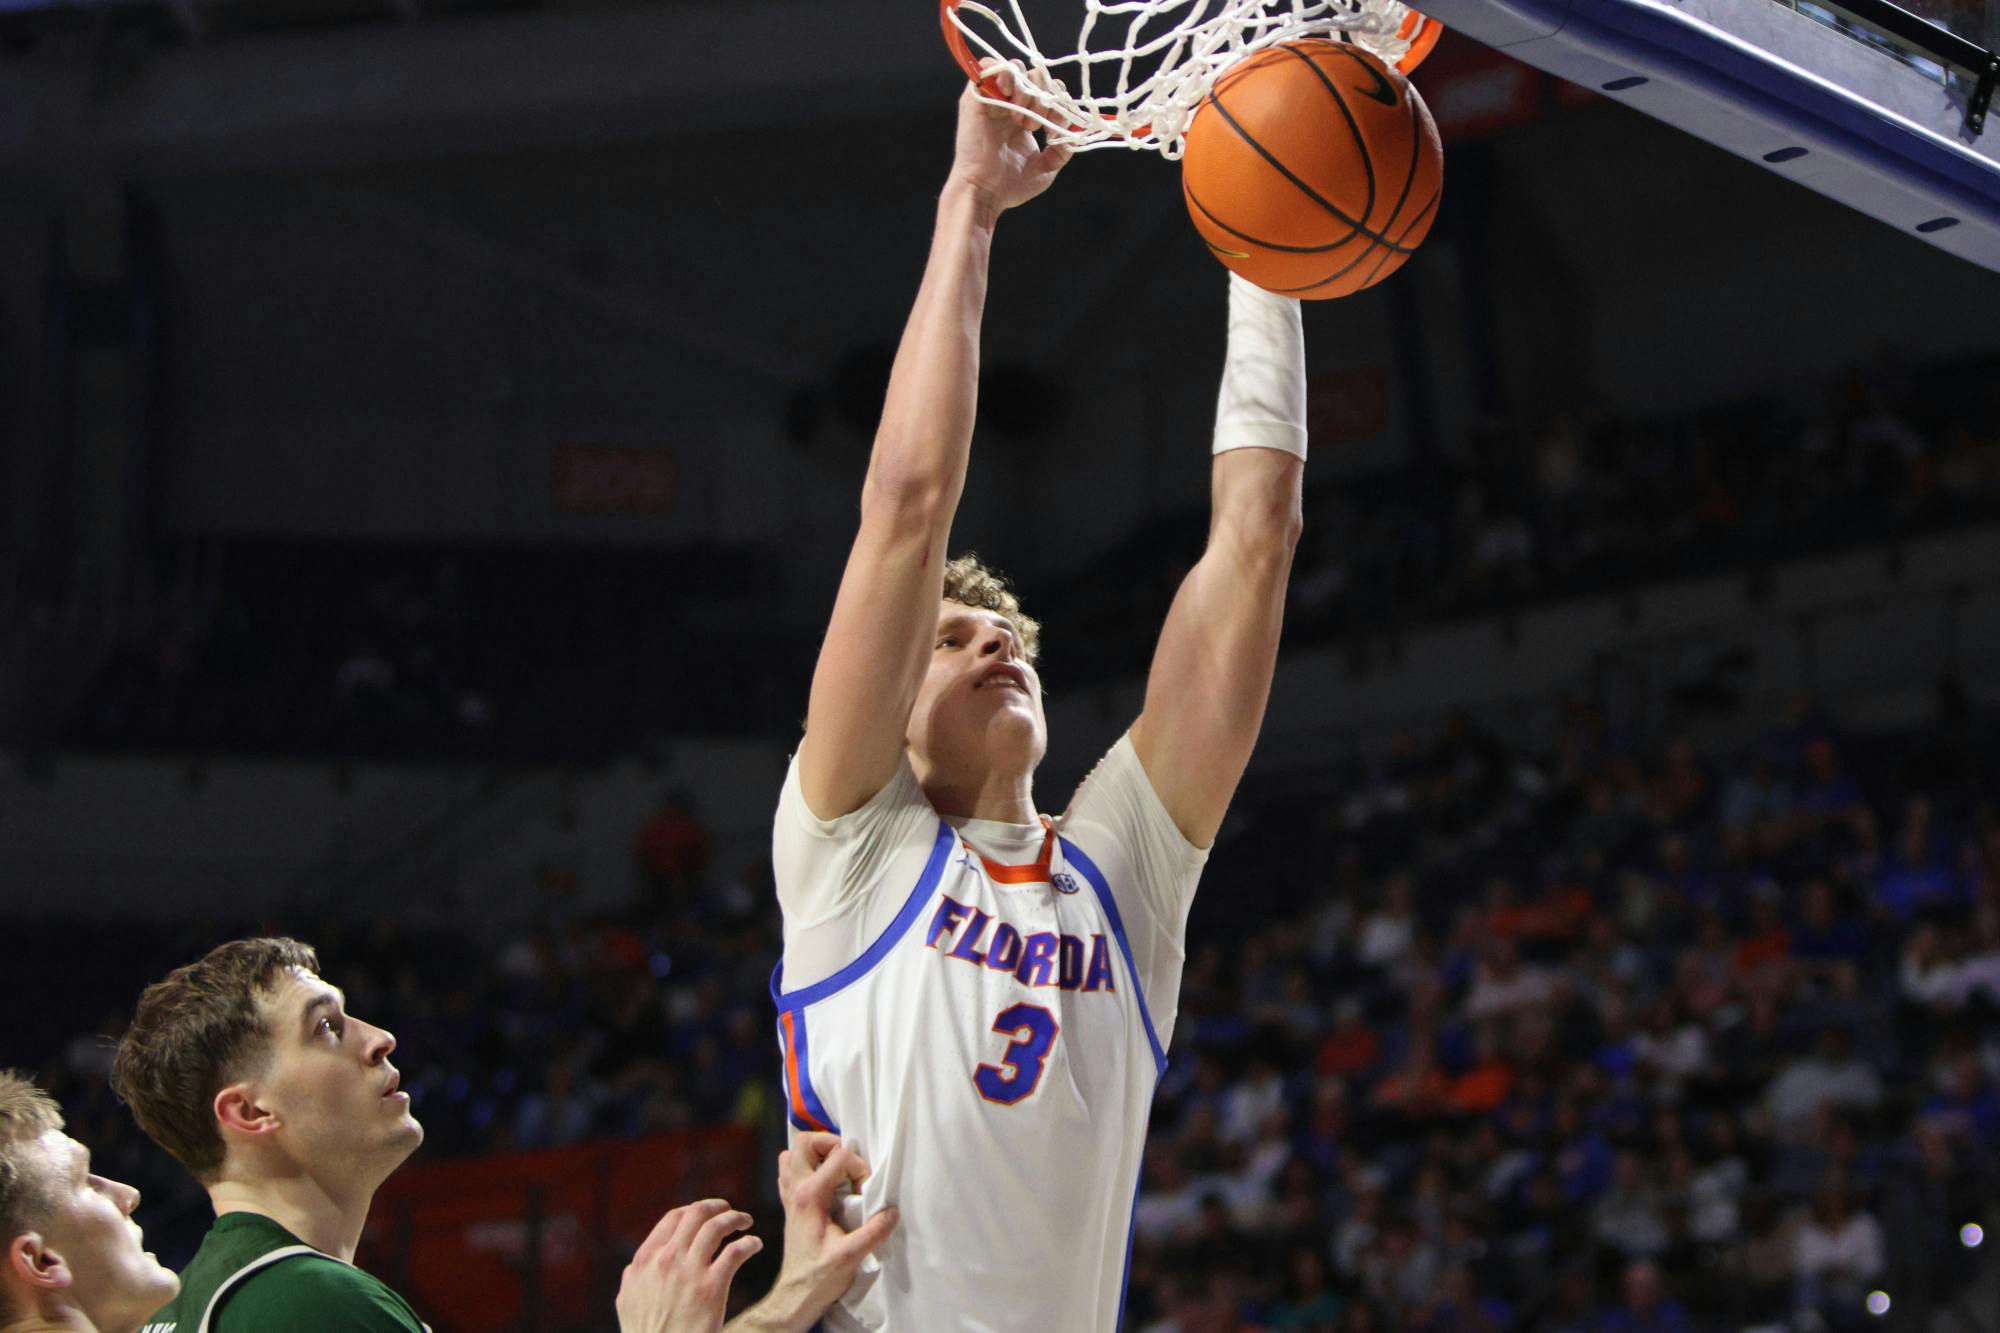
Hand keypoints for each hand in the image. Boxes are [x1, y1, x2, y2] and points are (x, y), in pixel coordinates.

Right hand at [615, 1198, 760, 1332]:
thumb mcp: (628, 1302)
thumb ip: (634, 1278)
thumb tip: (636, 1265)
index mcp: (646, 1260)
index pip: (673, 1218)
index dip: (693, 1210)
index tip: (707, 1213)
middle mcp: (666, 1259)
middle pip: (696, 1214)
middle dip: (717, 1207)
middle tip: (730, 1211)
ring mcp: (689, 1272)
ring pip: (716, 1226)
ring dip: (735, 1218)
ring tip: (746, 1222)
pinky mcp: (711, 1288)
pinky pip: (736, 1252)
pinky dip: (749, 1243)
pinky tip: (755, 1245)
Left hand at [747, 1134, 898, 1331]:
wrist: (796, 1294)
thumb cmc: (820, 1276)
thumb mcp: (851, 1256)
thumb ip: (873, 1232)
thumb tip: (892, 1211)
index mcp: (810, 1196)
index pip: (838, 1157)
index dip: (859, 1166)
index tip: (866, 1190)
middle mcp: (796, 1190)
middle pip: (805, 1142)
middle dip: (832, 1144)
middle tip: (849, 1164)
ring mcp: (790, 1196)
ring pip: (793, 1153)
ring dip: (816, 1154)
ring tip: (837, 1170)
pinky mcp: (790, 1204)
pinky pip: (789, 1171)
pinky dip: (804, 1167)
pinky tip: (822, 1182)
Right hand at [948, 60, 1072, 214]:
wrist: (985, 194)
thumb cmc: (1010, 186)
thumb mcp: (1046, 168)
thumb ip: (1062, 149)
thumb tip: (1076, 132)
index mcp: (1024, 117)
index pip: (1048, 92)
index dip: (1058, 102)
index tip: (1056, 124)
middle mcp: (1009, 105)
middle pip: (1035, 77)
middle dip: (1043, 96)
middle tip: (1037, 124)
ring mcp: (992, 100)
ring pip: (1016, 69)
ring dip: (1026, 89)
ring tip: (1022, 117)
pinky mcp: (975, 98)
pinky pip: (989, 67)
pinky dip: (1004, 74)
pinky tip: (1009, 95)